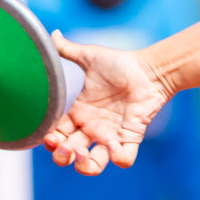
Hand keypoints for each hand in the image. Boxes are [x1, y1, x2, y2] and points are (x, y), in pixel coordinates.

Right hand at [43, 30, 172, 175]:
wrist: (149, 68)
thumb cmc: (121, 63)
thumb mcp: (90, 56)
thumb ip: (67, 49)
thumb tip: (51, 34)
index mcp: (78, 113)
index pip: (56, 135)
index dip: (50, 141)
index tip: (50, 136)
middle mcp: (92, 128)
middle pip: (69, 154)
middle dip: (62, 157)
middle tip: (66, 147)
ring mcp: (110, 135)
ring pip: (92, 164)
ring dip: (84, 165)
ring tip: (82, 153)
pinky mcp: (130, 137)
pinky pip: (123, 159)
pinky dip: (118, 158)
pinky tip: (114, 145)